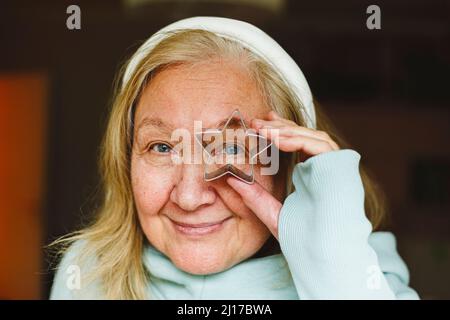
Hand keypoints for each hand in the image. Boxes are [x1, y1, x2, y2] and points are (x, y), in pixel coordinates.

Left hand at [226, 111, 339, 238]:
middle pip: (306, 137)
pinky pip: (320, 146)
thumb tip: (231, 179)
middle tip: (256, 122)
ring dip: (287, 130)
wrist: (322, 256)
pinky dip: (299, 139)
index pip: (298, 145)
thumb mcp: (271, 213)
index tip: (259, 124)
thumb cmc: (301, 240)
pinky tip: (277, 138)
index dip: (280, 131)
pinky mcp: (342, 170)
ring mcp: (336, 169)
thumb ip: (254, 197)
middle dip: (280, 127)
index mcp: (312, 177)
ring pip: (314, 137)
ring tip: (262, 128)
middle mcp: (326, 170)